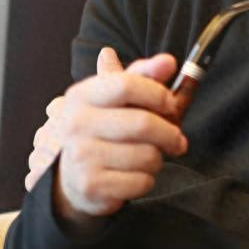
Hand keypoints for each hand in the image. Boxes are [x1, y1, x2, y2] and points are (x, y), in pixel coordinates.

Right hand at [52, 47, 187, 227]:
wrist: (71, 175)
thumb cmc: (103, 126)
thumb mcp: (116, 95)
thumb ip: (143, 74)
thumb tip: (169, 62)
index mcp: (82, 95)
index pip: (126, 85)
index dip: (157, 93)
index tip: (171, 103)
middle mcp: (76, 124)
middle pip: (143, 123)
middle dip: (169, 133)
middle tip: (176, 138)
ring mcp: (81, 156)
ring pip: (147, 155)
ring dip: (159, 157)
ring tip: (151, 156)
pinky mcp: (91, 186)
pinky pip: (141, 182)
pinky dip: (148, 179)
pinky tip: (137, 174)